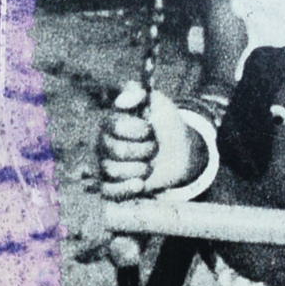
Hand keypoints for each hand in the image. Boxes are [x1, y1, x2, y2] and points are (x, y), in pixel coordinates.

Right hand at [98, 85, 202, 199]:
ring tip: (149, 165)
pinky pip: (107, 191)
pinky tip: (140, 184)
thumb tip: (121, 101)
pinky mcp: (112, 186)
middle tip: (153, 148)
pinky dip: (125, 189)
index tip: (150, 129)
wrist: (180, 154)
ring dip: (139, 169)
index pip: (114, 126)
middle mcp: (103, 143)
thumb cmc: (167, 126)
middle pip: (115, 150)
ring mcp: (106, 165)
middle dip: (143, 150)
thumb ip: (140, 94)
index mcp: (111, 123)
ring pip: (111, 170)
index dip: (136, 129)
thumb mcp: (160, 103)